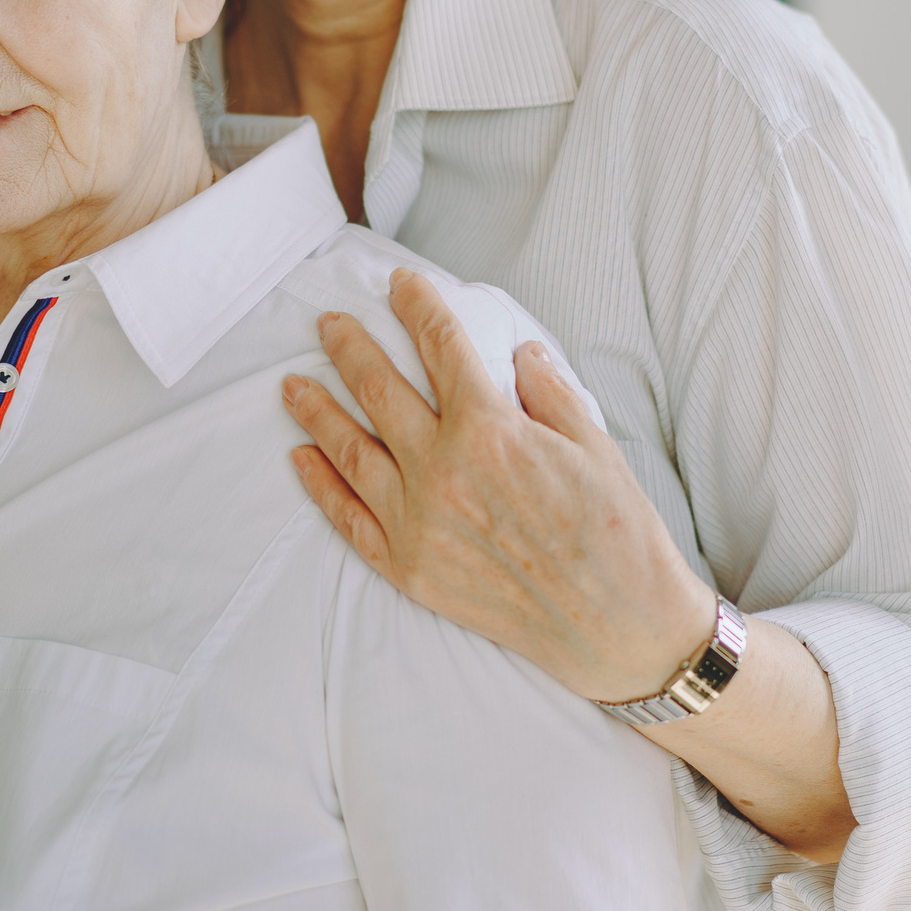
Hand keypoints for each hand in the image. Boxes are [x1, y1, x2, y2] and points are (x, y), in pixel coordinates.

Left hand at [281, 269, 717, 703]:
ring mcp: (419, 524)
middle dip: (351, 348)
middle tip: (330, 323)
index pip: (441, 347)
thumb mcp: (592, 442)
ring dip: (317, 410)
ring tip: (293, 384)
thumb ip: (546, 389)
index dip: (418, 307)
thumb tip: (517, 354)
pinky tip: (301, 458)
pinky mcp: (410, 569)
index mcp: (489, 429)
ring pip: (350, 451)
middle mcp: (442, 472)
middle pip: (380, 391)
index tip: (400, 284)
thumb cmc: (615, 532)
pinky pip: (350, 519)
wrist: (618, 626)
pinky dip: (321, 485)